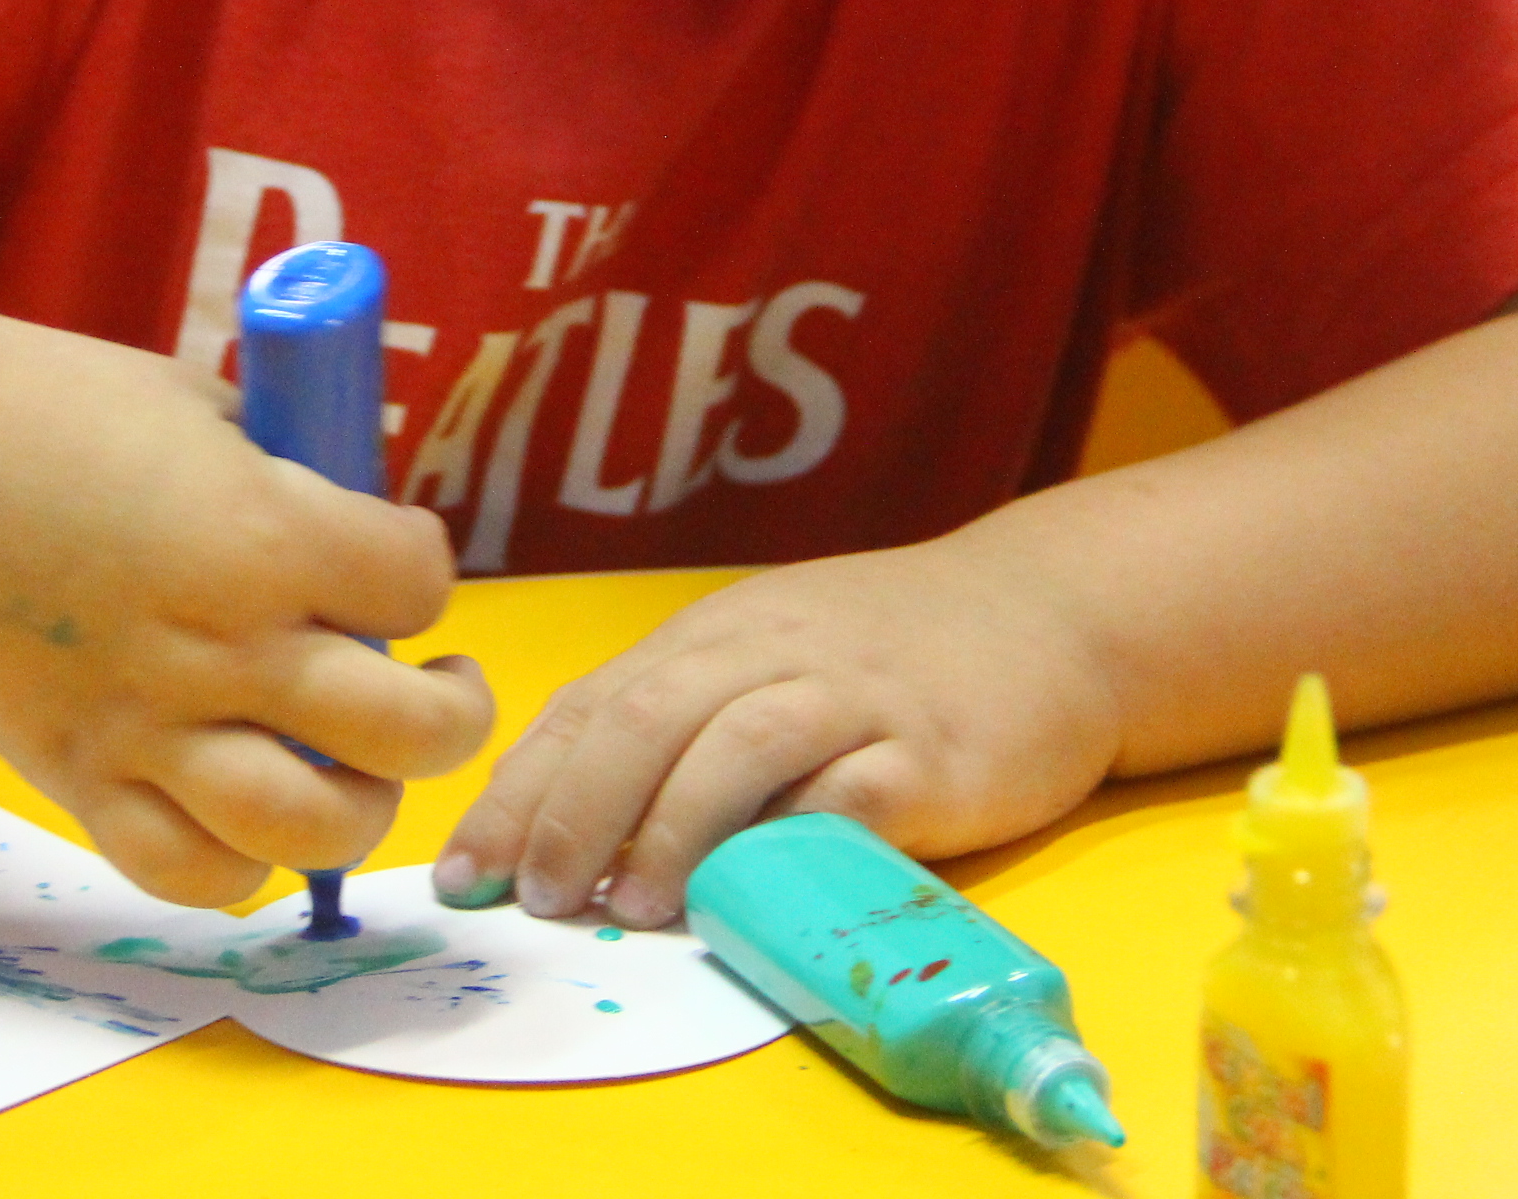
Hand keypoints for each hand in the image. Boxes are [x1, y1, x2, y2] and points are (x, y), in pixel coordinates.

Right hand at [0, 326, 496, 908]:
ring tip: (358, 761)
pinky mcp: (76, 779)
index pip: (418, 582)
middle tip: (435, 681)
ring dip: (363, 803)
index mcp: (261, 532)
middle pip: (408, 731)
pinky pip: (190, 871)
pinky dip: (240, 860)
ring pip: (314, 826)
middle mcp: (219, 646)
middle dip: (449, 710)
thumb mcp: (202, 408)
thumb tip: (356, 544)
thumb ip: (287, 483)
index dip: (420, 567)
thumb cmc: (42, 404)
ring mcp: (146, 727)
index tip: (392, 554)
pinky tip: (252, 806)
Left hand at [429, 533, 1124, 927]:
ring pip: (737, 746)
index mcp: (713, 636)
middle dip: (575, 812)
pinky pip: (852, 793)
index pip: (590, 706)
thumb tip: (566, 826)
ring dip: (673, 828)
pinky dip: (794, 837)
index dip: (519, 791)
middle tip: (542, 896)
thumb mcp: (766, 657)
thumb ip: (683, 723)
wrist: (1050, 613)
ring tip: (634, 904)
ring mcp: (853, 698)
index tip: (467, 871)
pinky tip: (755, 888)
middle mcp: (769, 652)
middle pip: (646, 718)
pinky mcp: (930, 752)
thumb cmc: (886, 652)